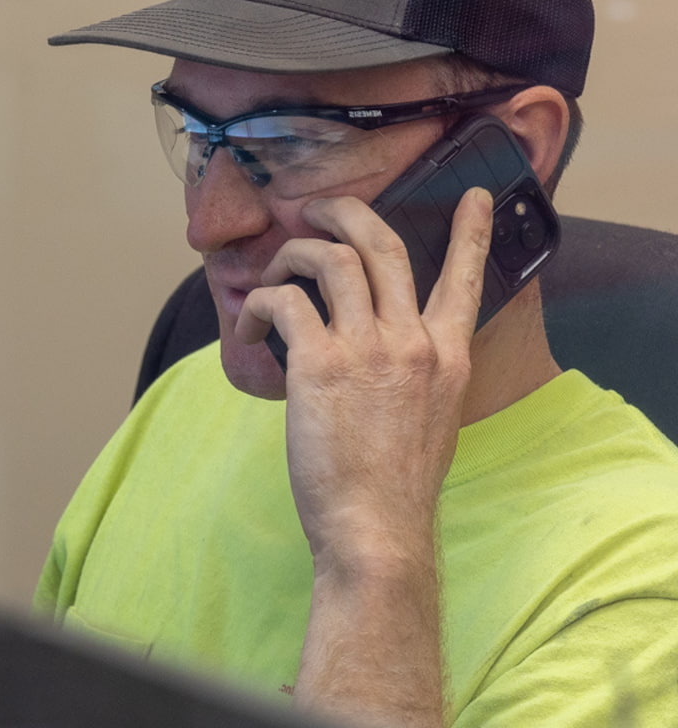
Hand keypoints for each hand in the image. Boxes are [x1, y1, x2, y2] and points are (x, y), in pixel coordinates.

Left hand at [237, 186, 491, 558]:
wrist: (377, 530)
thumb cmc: (396, 488)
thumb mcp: (432, 422)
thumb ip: (417, 377)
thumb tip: (382, 356)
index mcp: (448, 356)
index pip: (465, 280)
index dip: (470, 233)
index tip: (476, 197)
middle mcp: (413, 341)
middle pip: (384, 245)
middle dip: (346, 213)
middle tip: (318, 209)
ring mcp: (368, 348)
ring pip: (331, 260)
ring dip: (294, 254)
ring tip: (273, 274)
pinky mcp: (320, 364)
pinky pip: (285, 302)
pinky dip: (260, 304)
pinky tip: (250, 329)